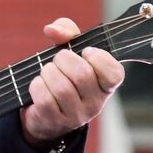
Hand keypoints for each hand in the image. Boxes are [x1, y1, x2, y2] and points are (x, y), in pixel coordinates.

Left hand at [20, 17, 123, 148]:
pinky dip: (37, 86)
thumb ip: (67, 32)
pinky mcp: (56, 122)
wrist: (43, 112)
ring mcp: (77, 116)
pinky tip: (38, 84)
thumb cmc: (63, 76)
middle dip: (63, 59)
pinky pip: (45, 100)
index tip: (86, 51)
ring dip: (48, 73)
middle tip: (58, 59)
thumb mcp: (71, 52)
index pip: (115, 74)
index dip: (99, 58)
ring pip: (62, 88)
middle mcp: (95, 103)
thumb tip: (52, 30)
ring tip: (47, 72)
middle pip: (82, 75)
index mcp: (106, 86)